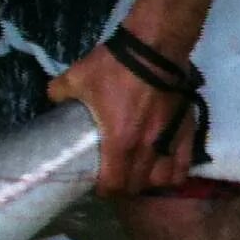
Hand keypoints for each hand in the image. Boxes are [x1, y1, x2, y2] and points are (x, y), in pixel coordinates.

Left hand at [47, 34, 199, 196]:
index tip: (98, 185)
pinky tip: (164, 169)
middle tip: (115, 179)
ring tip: (138, 174)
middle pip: (138, 185)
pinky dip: (174, 173)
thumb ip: (59, 92)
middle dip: (125, 187)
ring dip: (149, 182)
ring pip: (163, 179)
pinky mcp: (186, 130)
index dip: (105, 190)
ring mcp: (170, 140)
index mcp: (120, 141)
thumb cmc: (114, 66)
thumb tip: (52, 99)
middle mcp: (147, 147)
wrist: (153, 49)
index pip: (115, 183)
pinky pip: (184, 164)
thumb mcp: (76, 78)